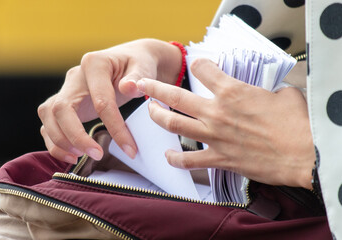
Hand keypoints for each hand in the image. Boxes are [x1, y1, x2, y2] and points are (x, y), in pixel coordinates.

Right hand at [38, 39, 181, 163]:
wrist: (129, 61)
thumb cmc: (138, 63)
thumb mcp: (144, 66)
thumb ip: (138, 76)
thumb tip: (129, 88)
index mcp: (95, 63)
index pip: (100, 100)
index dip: (114, 127)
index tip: (129, 149)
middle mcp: (75, 76)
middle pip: (61, 108)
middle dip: (75, 136)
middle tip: (97, 155)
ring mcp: (67, 89)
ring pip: (48, 116)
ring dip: (60, 141)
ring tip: (79, 158)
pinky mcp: (65, 103)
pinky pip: (49, 123)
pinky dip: (55, 141)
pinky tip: (72, 154)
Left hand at [137, 58, 314, 188]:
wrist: (304, 155)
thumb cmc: (297, 124)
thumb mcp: (282, 95)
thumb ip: (263, 91)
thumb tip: (261, 93)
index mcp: (232, 91)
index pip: (203, 69)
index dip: (199, 64)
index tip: (197, 65)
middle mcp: (217, 112)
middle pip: (175, 96)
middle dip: (154, 87)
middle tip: (143, 84)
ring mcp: (214, 136)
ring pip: (174, 124)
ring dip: (157, 116)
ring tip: (150, 111)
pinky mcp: (219, 158)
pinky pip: (189, 160)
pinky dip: (175, 158)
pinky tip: (168, 154)